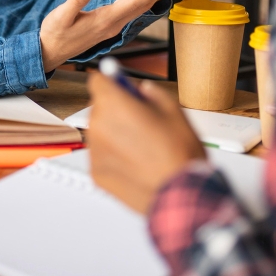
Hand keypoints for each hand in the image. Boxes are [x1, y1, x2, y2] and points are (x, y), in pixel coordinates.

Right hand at [39, 0, 181, 70]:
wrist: (51, 50)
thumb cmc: (55, 33)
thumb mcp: (62, 15)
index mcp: (106, 20)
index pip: (136, 3)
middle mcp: (114, 22)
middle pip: (143, 3)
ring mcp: (111, 23)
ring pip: (137, 3)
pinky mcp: (106, 21)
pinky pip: (126, 4)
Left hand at [87, 72, 204, 213]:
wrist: (180, 195)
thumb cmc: (179, 155)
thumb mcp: (174, 111)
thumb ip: (153, 93)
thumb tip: (143, 90)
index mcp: (114, 104)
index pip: (97, 80)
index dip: (111, 81)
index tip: (120, 85)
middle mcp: (98, 126)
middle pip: (99, 107)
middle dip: (116, 109)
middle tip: (140, 120)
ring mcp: (95, 152)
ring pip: (100, 132)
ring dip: (114, 133)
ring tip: (142, 146)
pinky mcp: (96, 173)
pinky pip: (101, 155)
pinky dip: (114, 156)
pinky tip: (137, 163)